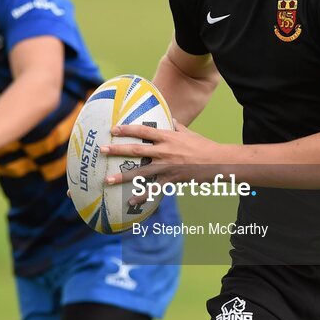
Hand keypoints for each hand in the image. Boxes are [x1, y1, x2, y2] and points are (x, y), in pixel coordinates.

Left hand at [101, 120, 223, 186]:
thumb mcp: (189, 133)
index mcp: (168, 137)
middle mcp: (164, 151)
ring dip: (122, 176)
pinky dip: (142, 196)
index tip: (113, 129)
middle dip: (117, 150)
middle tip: (102, 150)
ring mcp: (167, 167)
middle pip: (137, 150)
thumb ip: (177, 126)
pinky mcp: (172, 180)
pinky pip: (154, 189)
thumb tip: (170, 118)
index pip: (143, 131)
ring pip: (141, 172)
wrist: (218, 162)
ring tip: (107, 180)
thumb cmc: (203, 145)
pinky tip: (130, 201)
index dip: (127, 129)